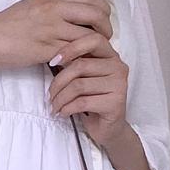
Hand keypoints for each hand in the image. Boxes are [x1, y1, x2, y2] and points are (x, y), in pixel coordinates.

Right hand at [0, 0, 113, 69]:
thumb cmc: (5, 27)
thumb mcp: (31, 7)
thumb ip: (53, 9)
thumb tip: (72, 17)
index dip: (104, 11)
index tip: (102, 23)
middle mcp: (53, 9)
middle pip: (96, 14)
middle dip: (106, 29)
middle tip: (103, 41)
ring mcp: (50, 29)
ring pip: (87, 36)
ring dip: (94, 48)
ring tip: (91, 56)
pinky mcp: (44, 49)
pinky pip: (72, 54)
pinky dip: (79, 59)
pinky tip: (76, 65)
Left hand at [47, 30, 128, 147]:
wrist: (108, 128)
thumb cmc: (92, 100)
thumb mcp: (84, 78)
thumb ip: (76, 64)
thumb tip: (53, 57)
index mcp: (111, 56)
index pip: (93, 40)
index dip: (71, 48)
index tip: (53, 61)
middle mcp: (119, 67)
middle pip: (80, 65)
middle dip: (58, 82)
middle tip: (49, 95)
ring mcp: (119, 85)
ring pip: (79, 85)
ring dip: (60, 98)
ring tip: (54, 106)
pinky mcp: (115, 103)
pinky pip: (82, 102)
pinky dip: (67, 108)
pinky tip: (62, 113)